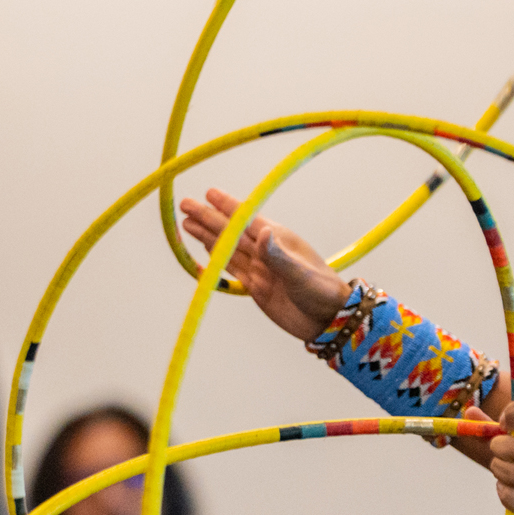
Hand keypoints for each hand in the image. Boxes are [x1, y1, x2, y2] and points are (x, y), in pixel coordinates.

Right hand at [179, 188, 350, 340]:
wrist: (328, 321)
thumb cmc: (322, 292)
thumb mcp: (300, 273)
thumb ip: (278, 255)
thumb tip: (262, 232)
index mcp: (278, 239)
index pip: (247, 218)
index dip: (227, 206)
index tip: (209, 193)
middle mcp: (266, 250)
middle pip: (231, 231)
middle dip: (207, 217)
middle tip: (184, 204)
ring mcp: (260, 268)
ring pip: (227, 247)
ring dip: (207, 234)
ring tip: (186, 222)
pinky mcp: (256, 286)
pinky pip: (231, 268)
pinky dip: (216, 257)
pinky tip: (205, 247)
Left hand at [475, 399, 513, 514]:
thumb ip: (504, 427)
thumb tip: (469, 411)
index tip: (504, 422)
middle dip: (499, 447)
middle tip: (499, 450)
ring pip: (513, 474)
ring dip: (499, 470)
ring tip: (504, 470)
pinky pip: (511, 499)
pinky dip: (504, 493)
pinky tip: (509, 489)